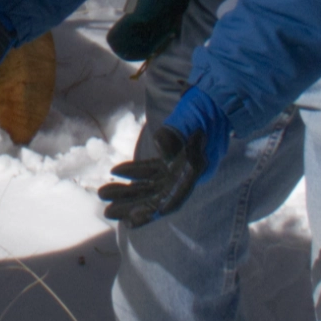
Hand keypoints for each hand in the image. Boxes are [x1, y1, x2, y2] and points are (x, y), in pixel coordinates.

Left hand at [98, 86, 228, 227]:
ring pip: (152, 186)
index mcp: (196, 170)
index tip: (132, 220)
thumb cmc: (205, 108)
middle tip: (106, 212)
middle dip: (132, 205)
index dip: (152, 210)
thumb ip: (175, 134)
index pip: (174, 197)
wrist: (217, 99)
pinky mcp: (174, 160)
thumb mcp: (190, 119)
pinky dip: (135, 173)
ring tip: (103, 194)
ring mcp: (181, 169)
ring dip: (128, 191)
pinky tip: (116, 172)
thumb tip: (159, 144)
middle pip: (158, 197)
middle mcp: (189, 175)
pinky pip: (152, 172)